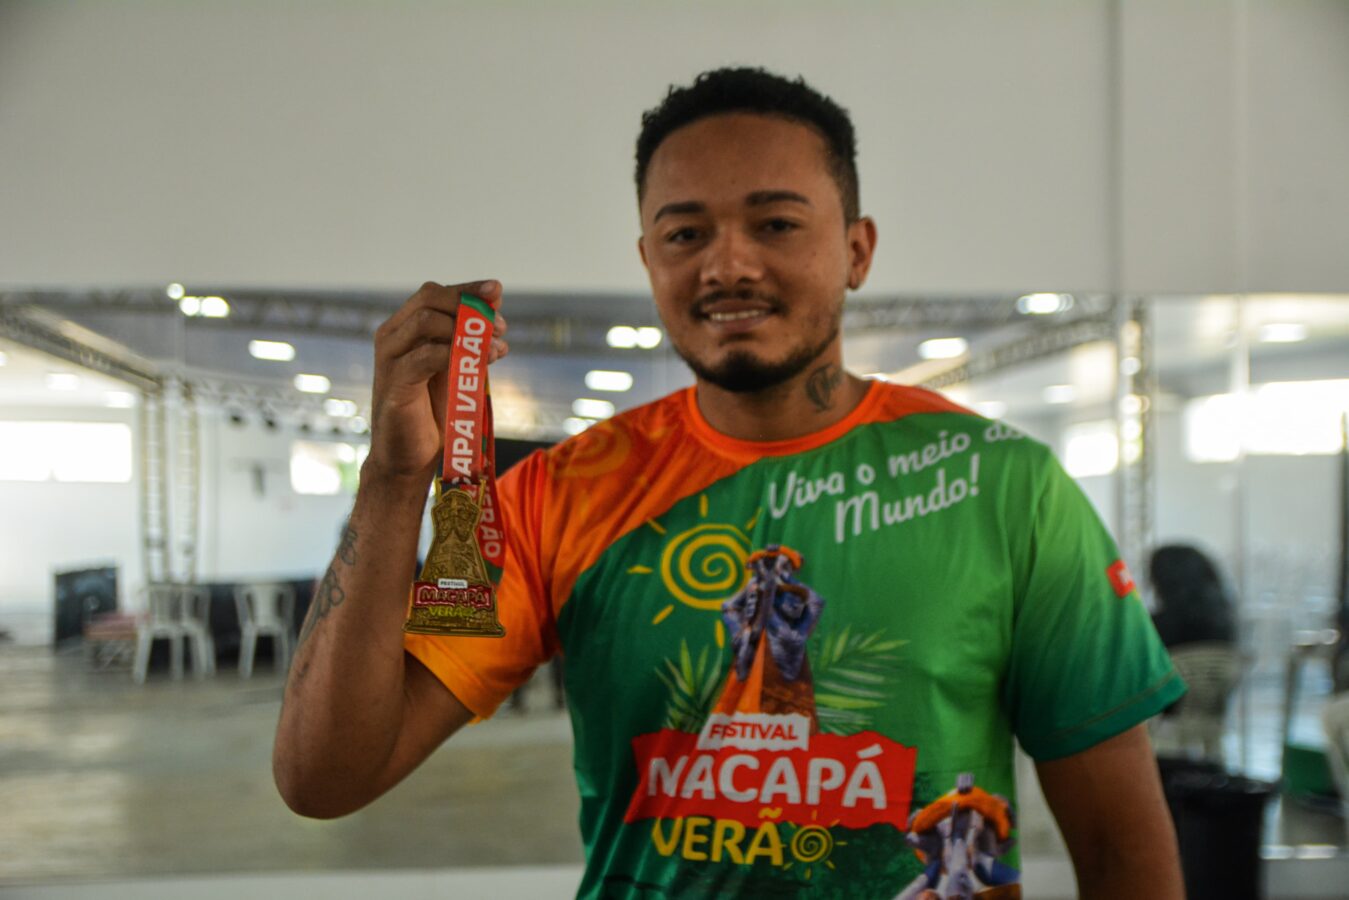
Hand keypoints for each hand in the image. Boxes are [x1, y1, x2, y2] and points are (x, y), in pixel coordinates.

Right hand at [366, 280, 508, 484]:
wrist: (410, 458)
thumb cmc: (434, 412)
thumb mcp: (458, 367)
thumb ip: (470, 336)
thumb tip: (495, 301)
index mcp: (404, 329)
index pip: (434, 293)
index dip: (467, 289)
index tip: (497, 291)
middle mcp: (392, 337)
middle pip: (429, 298)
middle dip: (469, 307)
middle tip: (501, 327)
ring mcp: (390, 359)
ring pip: (426, 322)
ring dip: (468, 331)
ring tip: (498, 349)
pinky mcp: (394, 384)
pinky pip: (425, 356)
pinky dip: (456, 354)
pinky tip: (483, 363)